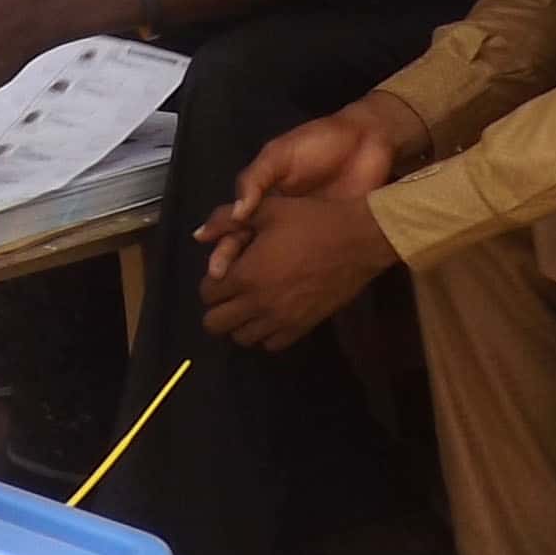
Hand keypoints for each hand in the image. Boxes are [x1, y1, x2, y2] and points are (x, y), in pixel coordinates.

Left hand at [197, 196, 395, 351]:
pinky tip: (272, 314)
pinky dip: (265, 333)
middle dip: (218, 308)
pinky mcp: (301, 328)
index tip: (224, 272)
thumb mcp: (268, 210)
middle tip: (232, 293)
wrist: (358, 240)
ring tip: (252, 304)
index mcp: (245, 274)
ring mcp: (280, 320)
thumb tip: (198, 234)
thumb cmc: (311, 220)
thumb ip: (227, 219)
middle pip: (215, 324)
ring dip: (240, 322)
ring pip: (241, 338)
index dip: (210, 283)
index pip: (207, 293)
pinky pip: (270, 345)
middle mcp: (258, 303)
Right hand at [203, 95, 419, 283]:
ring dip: (265, 281)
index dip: (223, 248)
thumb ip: (255, 179)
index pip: (235, 229)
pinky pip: (308, 264)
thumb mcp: (280, 155)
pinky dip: (298, 279)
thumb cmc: (318, 143)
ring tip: (257, 300)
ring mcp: (303, 233)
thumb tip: (237, 213)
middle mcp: (279, 220)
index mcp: (262, 199)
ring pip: (278, 263)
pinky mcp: (327, 241)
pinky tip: (291, 294)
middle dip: (238, 273)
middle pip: (252, 251)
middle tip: (232, 291)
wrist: (366, 141)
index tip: (216, 272)